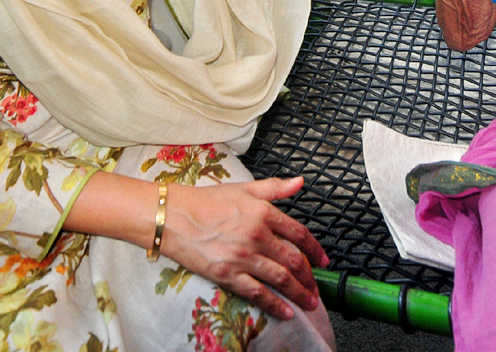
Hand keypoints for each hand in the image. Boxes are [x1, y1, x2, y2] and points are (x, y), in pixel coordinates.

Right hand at [162, 176, 327, 321]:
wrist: (172, 216)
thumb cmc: (205, 201)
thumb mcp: (243, 188)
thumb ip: (274, 188)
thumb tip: (299, 182)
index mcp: (263, 212)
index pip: (298, 234)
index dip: (315, 249)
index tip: (323, 261)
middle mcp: (257, 235)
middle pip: (293, 260)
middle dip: (310, 277)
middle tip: (317, 288)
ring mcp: (243, 256)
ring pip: (280, 278)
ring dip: (299, 293)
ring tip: (309, 302)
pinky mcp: (228, 274)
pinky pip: (257, 293)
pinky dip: (274, 304)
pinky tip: (286, 312)